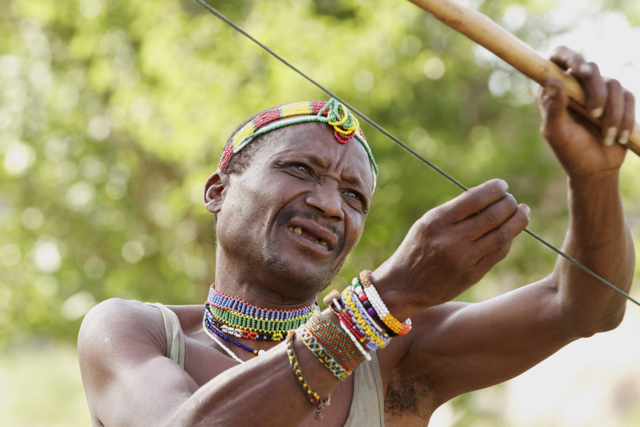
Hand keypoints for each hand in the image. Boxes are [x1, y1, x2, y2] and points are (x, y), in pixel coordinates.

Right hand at [372, 179, 529, 318]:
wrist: (403, 286)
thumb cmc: (415, 250)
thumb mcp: (426, 224)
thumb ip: (455, 212)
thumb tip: (490, 197)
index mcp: (437, 221)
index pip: (475, 198)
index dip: (495, 189)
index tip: (502, 185)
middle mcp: (451, 239)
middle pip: (493, 216)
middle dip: (509, 204)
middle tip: (513, 200)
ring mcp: (463, 259)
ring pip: (502, 235)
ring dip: (518, 220)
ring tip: (523, 212)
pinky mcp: (472, 275)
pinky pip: (498, 253)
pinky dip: (508, 240)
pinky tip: (509, 233)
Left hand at [539, 46, 634, 177]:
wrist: (595, 169)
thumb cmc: (570, 152)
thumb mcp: (557, 132)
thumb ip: (554, 107)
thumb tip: (552, 80)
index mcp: (556, 89)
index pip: (559, 57)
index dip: (569, 57)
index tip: (581, 71)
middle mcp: (577, 85)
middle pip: (591, 68)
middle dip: (596, 93)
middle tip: (593, 115)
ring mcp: (599, 91)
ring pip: (613, 84)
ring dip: (611, 113)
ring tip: (606, 136)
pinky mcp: (620, 100)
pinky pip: (629, 97)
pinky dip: (625, 118)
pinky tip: (618, 137)